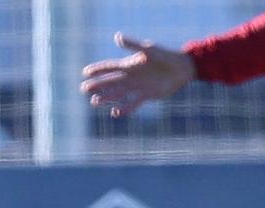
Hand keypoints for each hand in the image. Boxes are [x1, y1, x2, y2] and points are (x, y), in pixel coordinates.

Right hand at [81, 33, 196, 117]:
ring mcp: (138, 87)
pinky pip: (133, 103)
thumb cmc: (165, 56)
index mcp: (129, 64)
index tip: (85, 73)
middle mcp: (131, 76)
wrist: (181, 68)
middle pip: (110, 82)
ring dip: (106, 98)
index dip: (97, 69)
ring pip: (118, 94)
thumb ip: (133, 45)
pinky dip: (125, 109)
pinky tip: (116, 113)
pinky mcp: (147, 96)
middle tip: (83, 89)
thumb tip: (117, 37)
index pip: (109, 67)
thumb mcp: (148, 49)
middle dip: (97, 85)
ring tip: (94, 103)